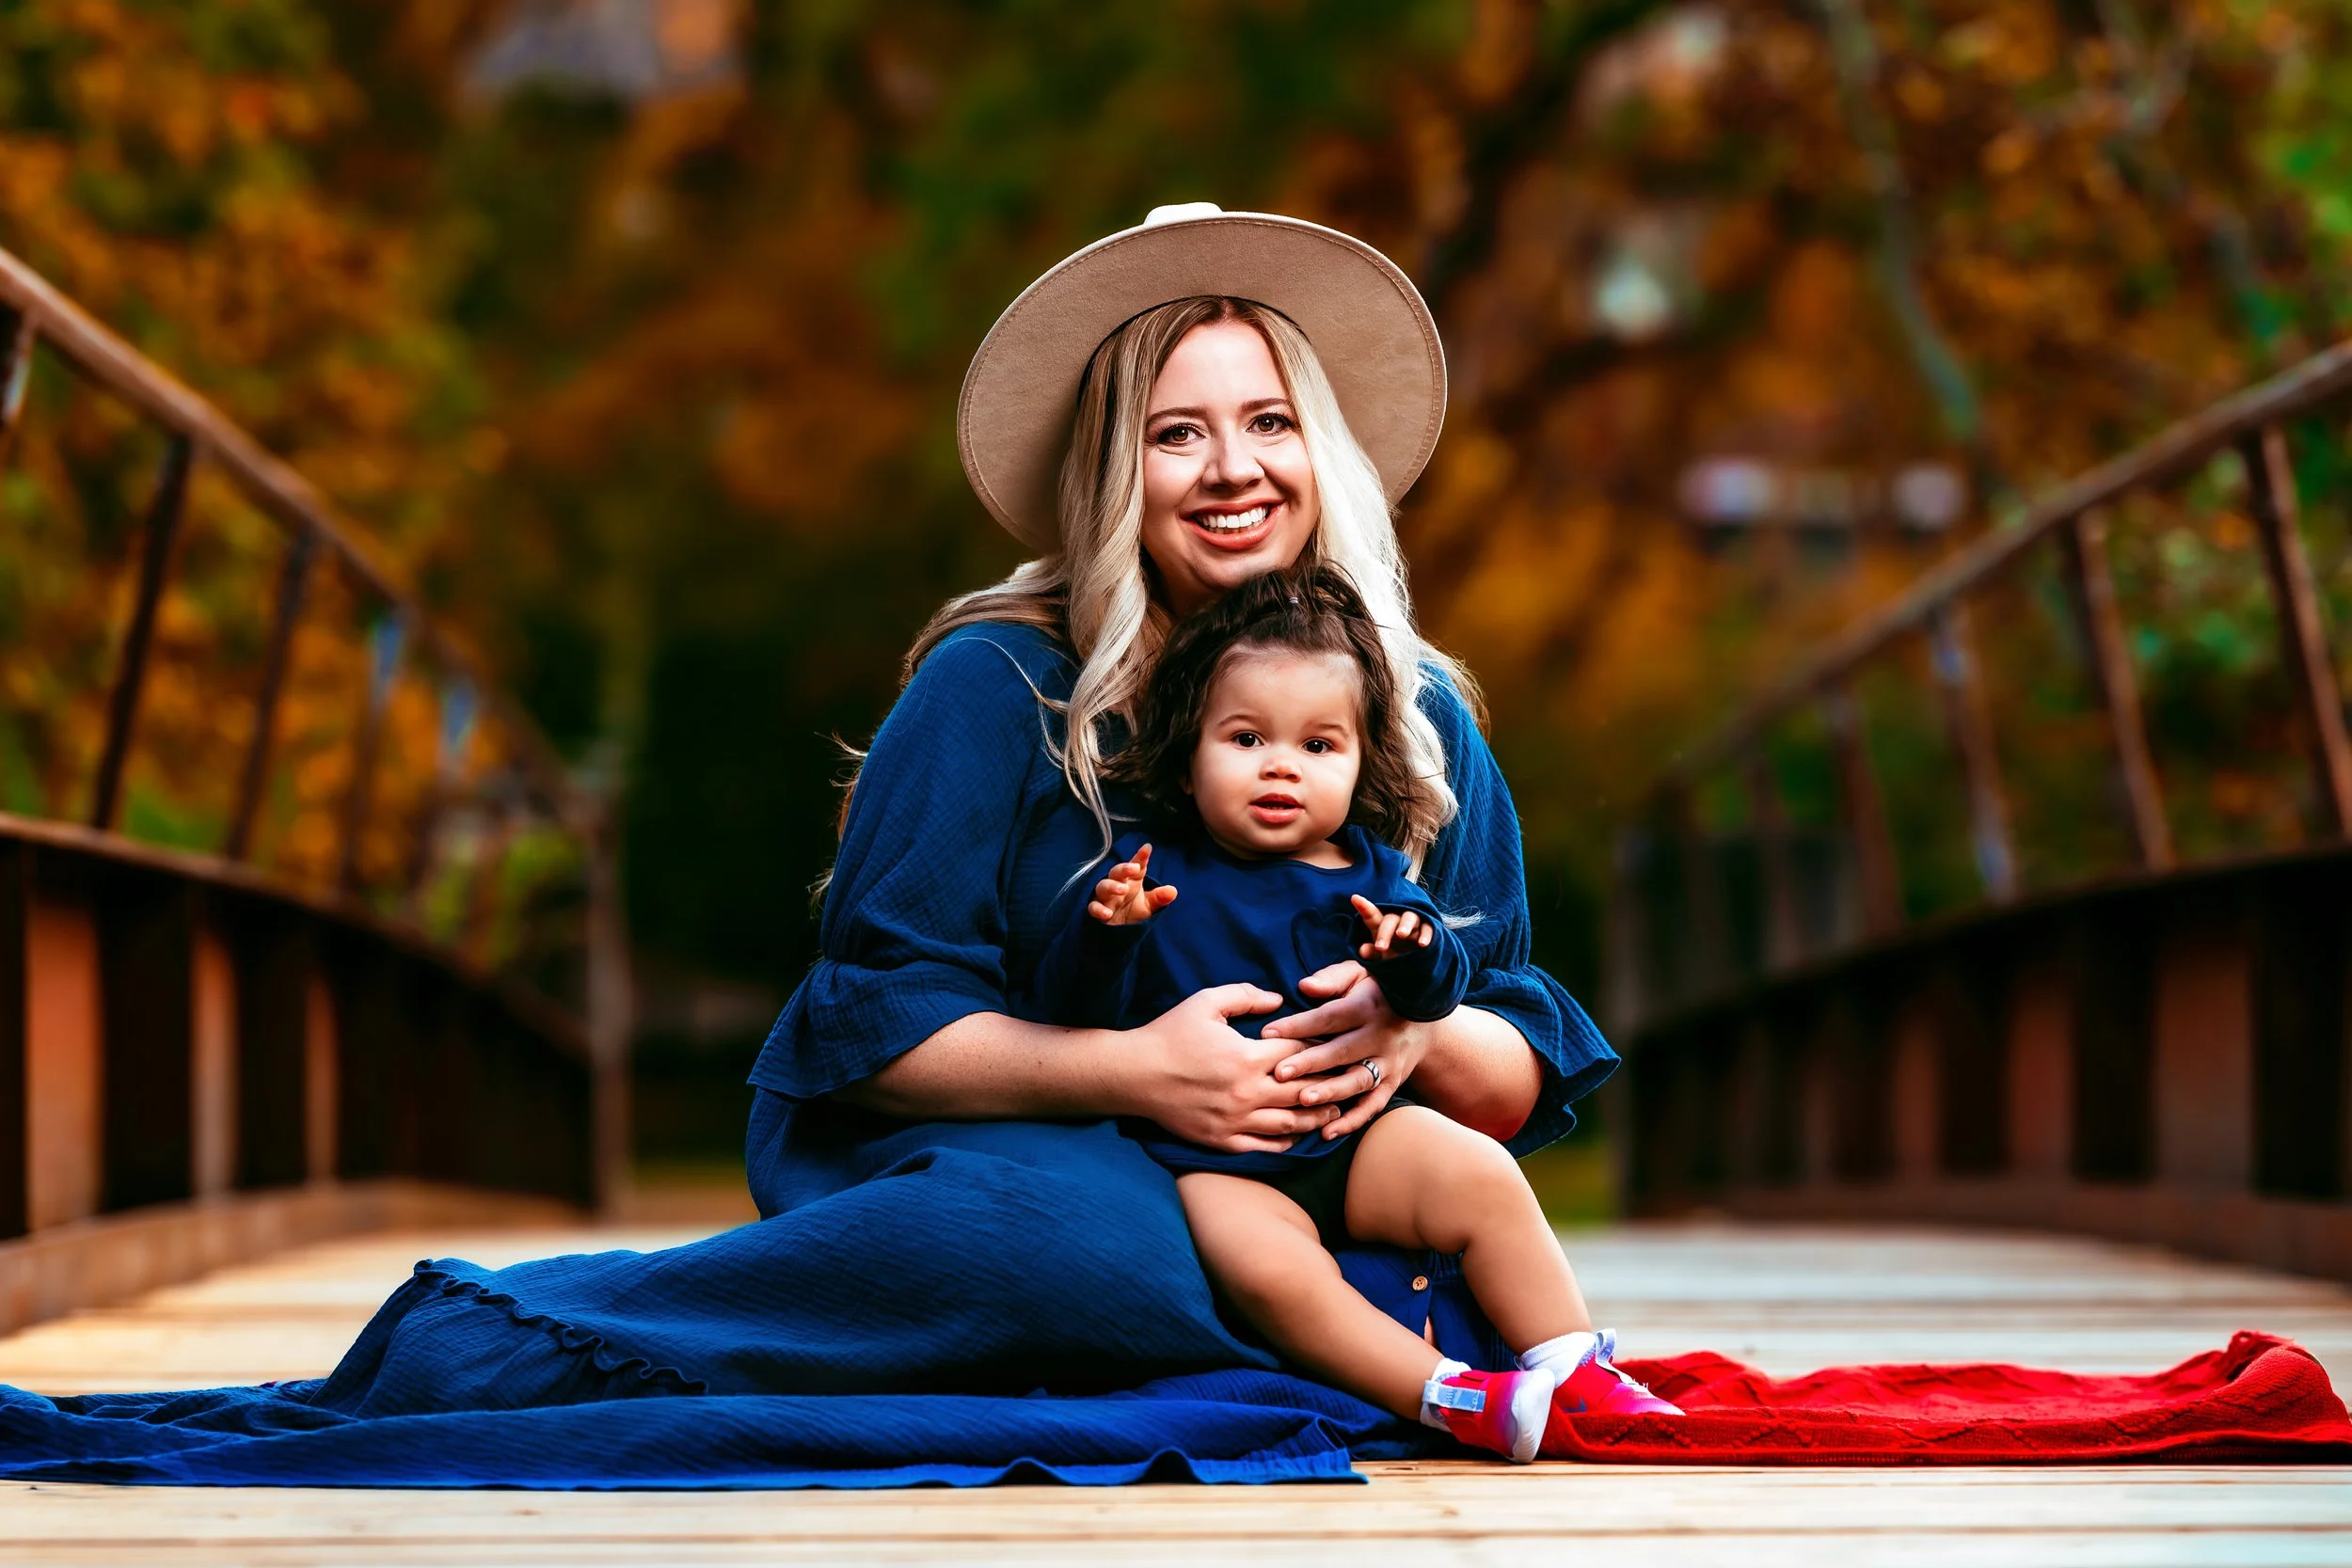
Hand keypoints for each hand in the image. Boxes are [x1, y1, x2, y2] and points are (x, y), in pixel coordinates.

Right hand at [1089, 843, 1177, 925]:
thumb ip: (1159, 898)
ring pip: (1103, 886)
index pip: (1137, 866)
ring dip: (1111, 886)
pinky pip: (1093, 907)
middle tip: (1134, 869)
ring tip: (1123, 889)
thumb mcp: (1148, 906)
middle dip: (1124, 868)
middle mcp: (1117, 885)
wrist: (1117, 933)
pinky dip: (1098, 909)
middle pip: (1117, 872)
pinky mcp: (1097, 910)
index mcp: (1131, 881)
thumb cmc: (1132, 914)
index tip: (1147, 848)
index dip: (1141, 857)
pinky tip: (1107, 914)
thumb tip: (1173, 891)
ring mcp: (1105, 897)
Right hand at [1130, 984, 1339, 1153]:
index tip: (1336, 1044)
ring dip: (1317, 1117)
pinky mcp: (1222, 1140)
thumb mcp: (1206, 1002)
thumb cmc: (1169, 1034)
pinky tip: (1298, 1136)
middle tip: (1350, 1080)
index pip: (1299, 1051)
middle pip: (1304, 1091)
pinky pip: (1264, 1146)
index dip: (1320, 1046)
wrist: (1134, 1075)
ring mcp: (1236, 1120)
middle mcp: (1248, 1092)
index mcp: (1248, 1056)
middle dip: (1330, 1084)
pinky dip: (1286, 1142)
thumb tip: (1277, 999)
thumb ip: (1245, 995)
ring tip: (1336, 1112)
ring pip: (1290, 1123)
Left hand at [1259, 960, 1425, 1139]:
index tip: (1268, 1034)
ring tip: (1303, 1100)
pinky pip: (1373, 1106)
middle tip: (1280, 1073)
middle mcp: (1380, 1037)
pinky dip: (1352, 1121)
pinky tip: (1326, 1132)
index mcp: (1367, 1007)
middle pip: (1343, 1051)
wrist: (1424, 1019)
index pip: (1330, 1017)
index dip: (1299, 1025)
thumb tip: (1304, 986)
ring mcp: (1388, 1063)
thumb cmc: (1378, 992)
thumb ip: (1333, 978)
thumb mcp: (1360, 974)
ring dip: (1331, 1092)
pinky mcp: (1392, 1084)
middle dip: (1311, 1063)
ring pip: (1358, 1081)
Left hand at [1349, 894, 1433, 961]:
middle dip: (1385, 932)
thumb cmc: (1394, 953)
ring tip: (1401, 935)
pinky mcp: (1428, 928)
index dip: (1364, 907)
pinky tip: (1422, 944)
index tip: (1355, 899)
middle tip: (1380, 947)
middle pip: (1390, 919)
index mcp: (1382, 924)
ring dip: (1406, 925)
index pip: (1372, 915)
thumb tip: (1362, 950)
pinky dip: (1426, 934)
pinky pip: (1428, 927)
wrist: (1416, 959)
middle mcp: (1397, 920)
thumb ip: (1372, 953)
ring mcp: (1413, 923)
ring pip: (1410, 917)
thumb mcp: (1382, 956)